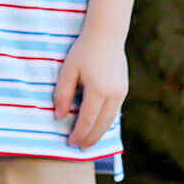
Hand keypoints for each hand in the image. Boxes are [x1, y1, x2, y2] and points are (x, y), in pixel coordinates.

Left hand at [53, 31, 127, 150]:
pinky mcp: (124, 90)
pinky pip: (114, 112)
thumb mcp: (68, 70)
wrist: (106, 35)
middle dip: (90, 139)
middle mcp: (113, 94)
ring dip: (99, 133)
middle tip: (79, 148)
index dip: (78, 134)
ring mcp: (121, 93)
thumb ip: (62, 94)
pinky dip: (105, 122)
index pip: (87, 120)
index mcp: (98, 90)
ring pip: (110, 120)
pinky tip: (97, 126)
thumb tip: (60, 116)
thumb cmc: (83, 51)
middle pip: (101, 125)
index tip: (69, 142)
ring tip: (88, 142)